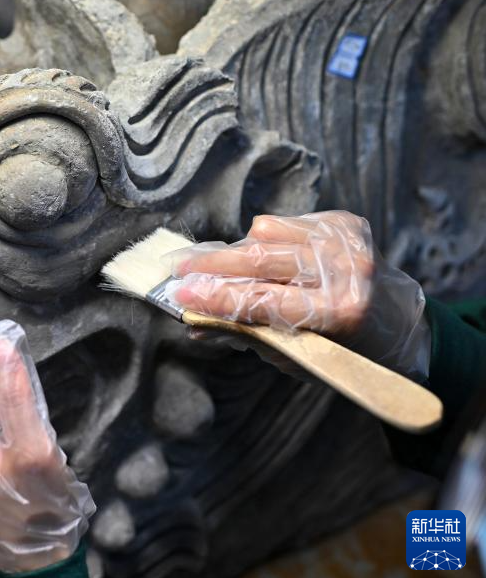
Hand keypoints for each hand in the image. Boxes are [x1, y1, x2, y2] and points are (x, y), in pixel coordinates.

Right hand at [164, 211, 430, 379]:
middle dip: (212, 263)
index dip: (216, 297)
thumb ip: (249, 334)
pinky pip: (284, 223)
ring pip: (266, 231)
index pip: (262, 300)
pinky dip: (264, 240)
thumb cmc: (345, 349)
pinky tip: (264, 258)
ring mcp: (347, 241)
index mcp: (339, 312)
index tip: (180, 294)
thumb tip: (196, 321)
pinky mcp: (345, 223)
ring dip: (238, 250)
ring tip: (224, 267)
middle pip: (259, 258)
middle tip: (178, 268)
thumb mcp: (299, 355)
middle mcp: (346, 270)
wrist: (399, 322)